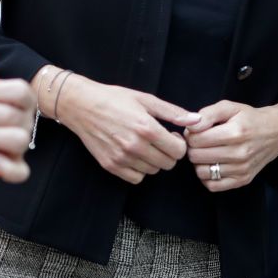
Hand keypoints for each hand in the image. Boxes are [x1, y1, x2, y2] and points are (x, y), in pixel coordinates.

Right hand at [54, 74, 196, 184]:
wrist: (81, 105)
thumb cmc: (114, 99)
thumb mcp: (146, 99)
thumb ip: (173, 113)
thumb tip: (196, 121)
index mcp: (147, 128)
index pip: (178, 151)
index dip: (179, 144)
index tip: (172, 136)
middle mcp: (135, 146)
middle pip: (168, 163)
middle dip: (168, 153)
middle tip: (160, 141)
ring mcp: (122, 158)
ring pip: (153, 171)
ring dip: (154, 161)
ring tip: (145, 145)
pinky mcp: (111, 166)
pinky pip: (136, 178)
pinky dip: (139, 169)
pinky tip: (134, 155)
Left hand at [185, 101, 277, 191]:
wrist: (277, 131)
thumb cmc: (250, 118)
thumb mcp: (230, 107)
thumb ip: (208, 114)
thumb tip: (191, 126)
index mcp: (235, 133)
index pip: (196, 140)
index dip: (191, 134)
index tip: (197, 131)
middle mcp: (239, 153)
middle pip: (196, 156)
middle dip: (193, 147)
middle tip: (200, 141)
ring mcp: (242, 169)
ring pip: (202, 172)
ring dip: (199, 162)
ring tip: (206, 152)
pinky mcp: (243, 180)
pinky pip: (213, 186)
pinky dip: (207, 177)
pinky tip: (213, 165)